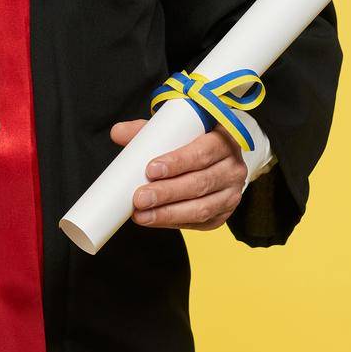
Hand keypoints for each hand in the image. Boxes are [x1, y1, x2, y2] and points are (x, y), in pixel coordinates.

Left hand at [109, 118, 246, 230]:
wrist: (219, 157)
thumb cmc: (195, 139)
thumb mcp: (177, 128)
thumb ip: (148, 130)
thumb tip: (117, 133)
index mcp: (223, 141)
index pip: (202, 153)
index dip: (177, 162)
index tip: (150, 170)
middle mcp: (233, 168)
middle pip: (200, 184)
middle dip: (167, 193)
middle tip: (139, 198)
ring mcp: (231, 193)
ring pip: (201, 208)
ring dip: (168, 213)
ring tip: (141, 214)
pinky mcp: (224, 213)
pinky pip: (201, 222)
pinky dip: (176, 223)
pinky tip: (156, 220)